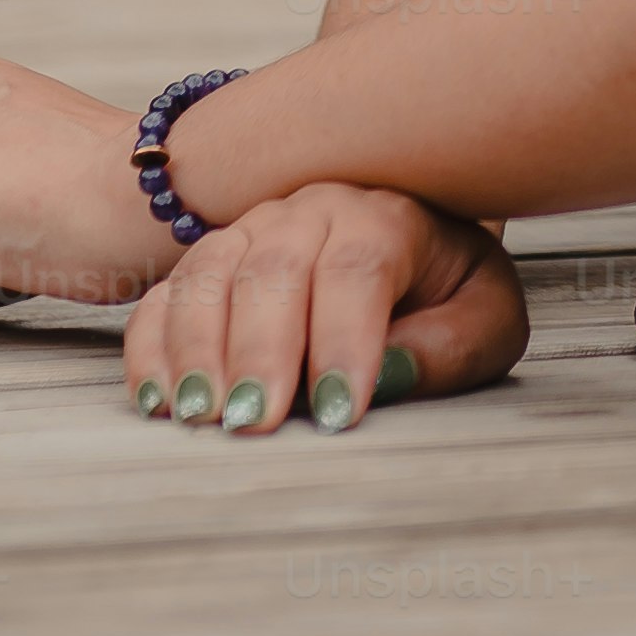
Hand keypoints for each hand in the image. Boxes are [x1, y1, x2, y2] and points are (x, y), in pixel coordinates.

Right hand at [120, 179, 530, 433]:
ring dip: (199, 349)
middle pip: (275, 270)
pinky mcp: (205, 267)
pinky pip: (162, 298)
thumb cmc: (446, 289)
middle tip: (255, 422)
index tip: (338, 410)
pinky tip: (160, 400)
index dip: (344, 340)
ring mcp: (249, 232)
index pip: (358, 268)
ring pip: (209, 276)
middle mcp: (311, 213)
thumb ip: (454, 345)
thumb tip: (390, 376)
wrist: (408, 233)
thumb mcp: (483, 315)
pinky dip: (152, 348)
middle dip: (263, 352)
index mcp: (387, 217)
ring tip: (203, 415)